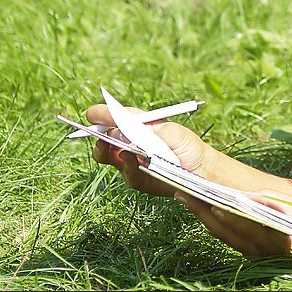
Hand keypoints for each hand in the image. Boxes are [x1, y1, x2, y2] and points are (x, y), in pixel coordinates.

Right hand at [86, 103, 212, 197]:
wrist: (200, 174)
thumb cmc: (190, 148)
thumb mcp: (178, 135)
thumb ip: (156, 132)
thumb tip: (131, 130)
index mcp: (143, 125)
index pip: (120, 116)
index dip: (105, 114)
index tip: (92, 114)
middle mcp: (134, 141)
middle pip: (108, 135)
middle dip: (100, 133)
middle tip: (99, 134)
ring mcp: (132, 159)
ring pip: (109, 155)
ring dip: (104, 150)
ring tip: (105, 146)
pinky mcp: (135, 177)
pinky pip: (125, 172)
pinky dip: (125, 166)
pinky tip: (129, 160)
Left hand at [174, 192, 291, 256]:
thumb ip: (275, 200)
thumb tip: (249, 196)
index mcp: (276, 239)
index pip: (247, 226)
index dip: (230, 215)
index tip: (214, 202)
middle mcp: (260, 249)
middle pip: (226, 230)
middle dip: (204, 210)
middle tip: (185, 191)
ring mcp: (251, 252)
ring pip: (220, 234)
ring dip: (200, 215)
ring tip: (184, 195)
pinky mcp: (246, 250)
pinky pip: (223, 236)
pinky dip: (209, 221)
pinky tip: (199, 206)